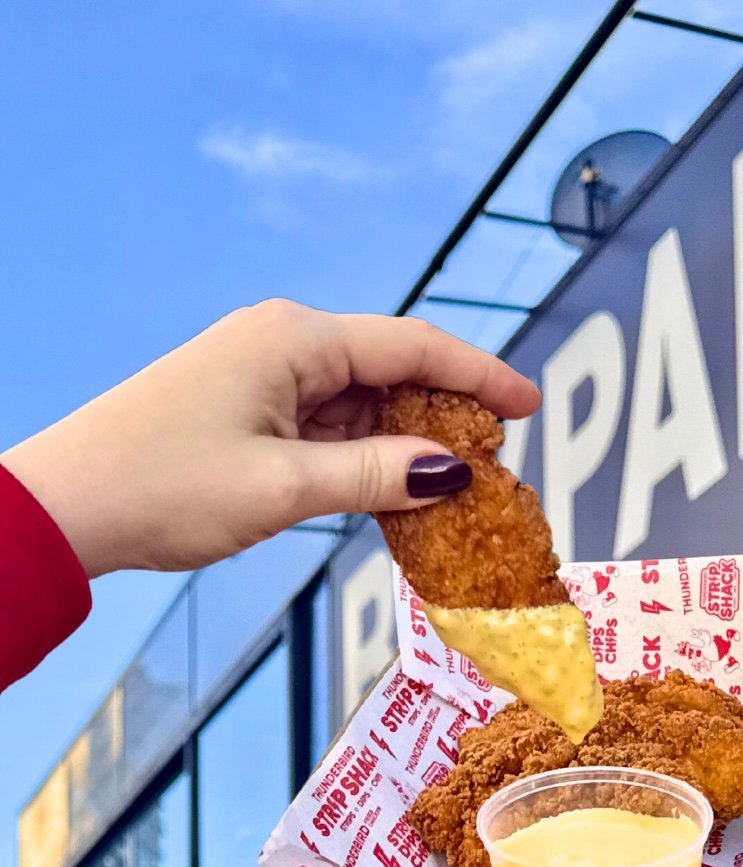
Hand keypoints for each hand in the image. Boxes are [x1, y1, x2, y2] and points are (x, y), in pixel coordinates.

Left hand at [1, 300, 539, 575]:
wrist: (66, 505)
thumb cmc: (162, 486)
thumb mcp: (283, 487)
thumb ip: (376, 475)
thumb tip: (454, 472)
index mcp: (294, 340)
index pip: (412, 346)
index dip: (479, 375)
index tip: (529, 404)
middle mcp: (283, 343)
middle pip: (391, 369)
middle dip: (445, 414)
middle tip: (494, 464)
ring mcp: (264, 374)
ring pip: (361, 401)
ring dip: (404, 441)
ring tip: (450, 489)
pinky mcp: (249, 406)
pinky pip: (328, 423)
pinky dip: (364, 454)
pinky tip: (391, 489)